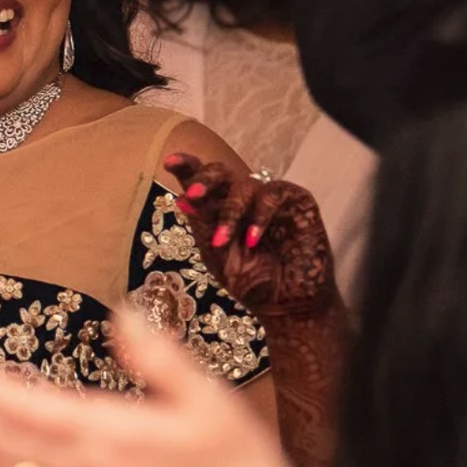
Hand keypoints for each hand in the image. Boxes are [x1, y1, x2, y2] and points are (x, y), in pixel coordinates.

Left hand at [164, 154, 334, 317]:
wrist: (285, 304)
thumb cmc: (250, 281)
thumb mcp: (216, 254)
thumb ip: (202, 224)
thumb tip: (181, 198)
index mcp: (220, 209)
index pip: (202, 180)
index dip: (187, 167)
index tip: (169, 161)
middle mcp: (244, 199)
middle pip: (222, 172)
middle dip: (205, 180)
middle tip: (194, 194)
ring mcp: (270, 200)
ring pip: (245, 184)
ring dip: (230, 212)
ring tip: (222, 241)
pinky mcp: (297, 202)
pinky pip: (274, 194)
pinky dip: (259, 215)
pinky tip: (252, 239)